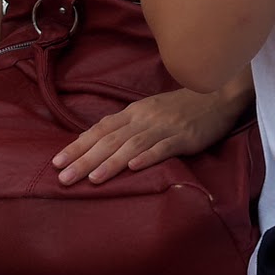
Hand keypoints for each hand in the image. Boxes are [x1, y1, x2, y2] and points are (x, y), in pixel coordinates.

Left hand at [51, 86, 249, 184]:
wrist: (218, 94)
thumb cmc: (181, 107)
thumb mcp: (150, 111)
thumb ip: (127, 125)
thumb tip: (98, 142)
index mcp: (134, 112)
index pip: (100, 129)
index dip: (78, 145)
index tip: (56, 162)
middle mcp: (145, 118)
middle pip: (110, 139)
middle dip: (85, 159)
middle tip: (63, 178)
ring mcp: (165, 127)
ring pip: (132, 145)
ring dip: (111, 162)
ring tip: (92, 179)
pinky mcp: (185, 137)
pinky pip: (164, 147)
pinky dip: (148, 157)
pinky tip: (134, 167)